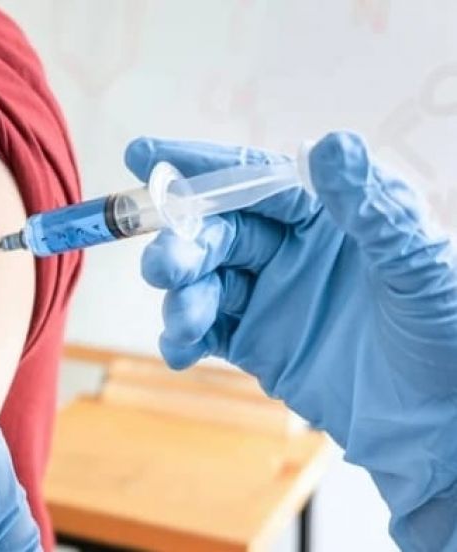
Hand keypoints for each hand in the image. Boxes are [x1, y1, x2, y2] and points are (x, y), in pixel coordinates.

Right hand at [127, 132, 456, 549]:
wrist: (438, 421)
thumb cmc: (446, 331)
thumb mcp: (417, 264)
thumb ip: (370, 208)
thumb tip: (329, 143)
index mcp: (329, 212)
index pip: (254, 178)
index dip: (198, 166)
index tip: (143, 155)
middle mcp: (291, 247)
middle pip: (218, 231)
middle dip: (183, 244)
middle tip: (162, 267)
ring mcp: (269, 294)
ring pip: (205, 280)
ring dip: (182, 296)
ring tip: (183, 323)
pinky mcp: (255, 340)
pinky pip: (206, 328)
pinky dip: (183, 336)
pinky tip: (178, 351)